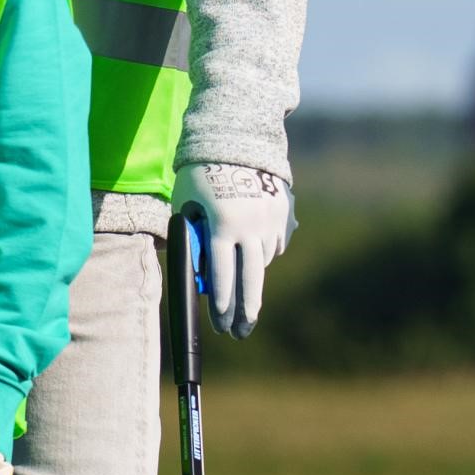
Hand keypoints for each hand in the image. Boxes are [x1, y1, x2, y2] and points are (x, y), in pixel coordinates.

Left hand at [183, 179, 292, 339]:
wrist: (236, 141)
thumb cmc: (200, 175)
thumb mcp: (188, 206)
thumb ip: (194, 239)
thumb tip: (204, 275)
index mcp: (223, 224)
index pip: (223, 273)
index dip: (222, 302)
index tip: (221, 324)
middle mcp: (252, 226)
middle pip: (251, 278)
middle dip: (245, 310)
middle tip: (241, 333)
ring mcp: (272, 221)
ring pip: (263, 261)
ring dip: (253, 282)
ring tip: (245, 307)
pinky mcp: (286, 214)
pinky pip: (274, 243)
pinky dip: (262, 252)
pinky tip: (252, 257)